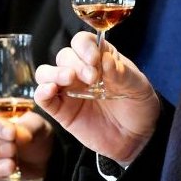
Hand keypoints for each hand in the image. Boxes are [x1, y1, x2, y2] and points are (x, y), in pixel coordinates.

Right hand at [34, 32, 158, 164]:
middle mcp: (81, 71)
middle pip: (64, 56)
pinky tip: (51, 90)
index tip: (95, 59)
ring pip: (46, 72)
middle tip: (92, 78)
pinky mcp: (60, 110)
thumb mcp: (139, 87)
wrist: (137, 138)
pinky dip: (42, 91)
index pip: (83, 42)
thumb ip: (123, 74)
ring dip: (55, 73)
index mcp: (100, 59)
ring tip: (69, 79)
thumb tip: (105, 60)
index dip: (85, 46)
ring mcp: (68, 90)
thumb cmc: (138, 107)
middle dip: (76, 63)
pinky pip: (42, 97)